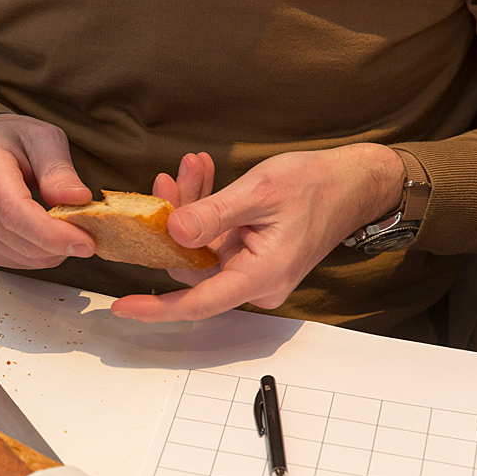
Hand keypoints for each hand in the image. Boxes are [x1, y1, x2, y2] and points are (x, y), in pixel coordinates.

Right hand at [0, 114, 95, 268]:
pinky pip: (17, 262)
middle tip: (89, 229)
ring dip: (54, 250)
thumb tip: (78, 199)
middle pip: (22, 240)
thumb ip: (59, 170)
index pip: (16, 213)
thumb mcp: (42, 139)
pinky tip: (47, 233)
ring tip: (67, 225)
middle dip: (63, 243)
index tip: (85, 242)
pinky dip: (41, 254)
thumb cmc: (9, 141)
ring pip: (23, 257)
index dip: (52, 234)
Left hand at [110, 143, 405, 321]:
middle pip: (192, 265)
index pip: (197, 303)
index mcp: (260, 276)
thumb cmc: (318, 185)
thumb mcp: (260, 192)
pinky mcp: (249, 255)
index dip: (156, 308)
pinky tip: (199, 176)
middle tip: (169, 179)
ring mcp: (251, 270)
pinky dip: (203, 209)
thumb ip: (214, 214)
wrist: (355, 182)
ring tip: (189, 167)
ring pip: (198, 248)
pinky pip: (213, 238)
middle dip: (173, 221)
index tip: (121, 306)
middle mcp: (254, 282)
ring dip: (188, 207)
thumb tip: (172, 232)